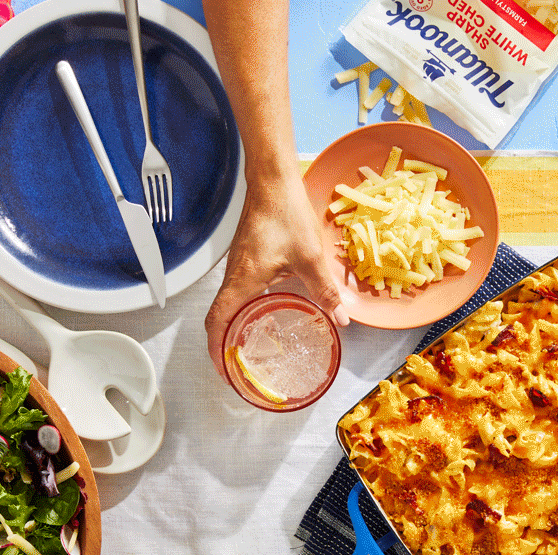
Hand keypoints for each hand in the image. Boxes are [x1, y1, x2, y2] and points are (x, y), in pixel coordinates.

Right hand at [205, 176, 348, 378]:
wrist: (272, 180)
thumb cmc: (284, 212)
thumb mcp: (310, 257)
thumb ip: (325, 290)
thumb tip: (340, 317)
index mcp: (242, 280)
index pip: (218, 322)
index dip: (217, 351)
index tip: (224, 371)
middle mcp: (234, 276)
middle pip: (218, 318)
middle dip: (223, 346)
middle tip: (236, 367)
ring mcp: (238, 267)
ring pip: (227, 305)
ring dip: (233, 328)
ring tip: (248, 348)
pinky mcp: (246, 259)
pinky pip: (237, 292)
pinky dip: (242, 310)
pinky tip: (264, 313)